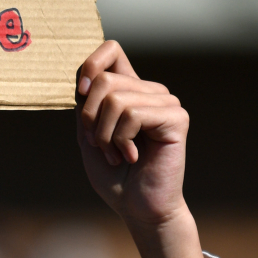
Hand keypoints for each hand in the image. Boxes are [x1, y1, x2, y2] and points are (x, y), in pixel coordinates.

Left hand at [76, 40, 206, 257]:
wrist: (137, 207)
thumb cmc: (113, 174)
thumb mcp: (87, 132)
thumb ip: (86, 102)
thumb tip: (88, 77)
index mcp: (129, 89)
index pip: (111, 50)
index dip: (90, 66)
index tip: (81, 96)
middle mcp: (149, 90)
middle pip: (104, 79)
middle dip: (90, 119)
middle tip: (101, 146)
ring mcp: (165, 102)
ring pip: (115, 99)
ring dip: (105, 135)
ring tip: (117, 155)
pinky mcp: (176, 118)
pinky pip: (133, 114)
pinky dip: (122, 139)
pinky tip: (133, 155)